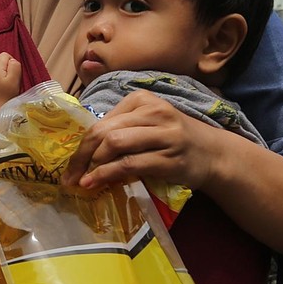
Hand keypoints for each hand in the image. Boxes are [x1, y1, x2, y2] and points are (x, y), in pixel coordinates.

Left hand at [61, 89, 218, 191]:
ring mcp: (165, 134)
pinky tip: (96, 183)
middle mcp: (154, 112)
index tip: (71, 165)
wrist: (212, 154)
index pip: (102, 122)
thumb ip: (120, 131)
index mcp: (143, 100)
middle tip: (69, 177)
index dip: (81, 145)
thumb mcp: (148, 126)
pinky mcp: (170, 157)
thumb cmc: (174, 140)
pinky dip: (107, 175)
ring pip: (115, 144)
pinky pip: (130, 164)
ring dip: (93, 165)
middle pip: (105, 132)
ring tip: (83, 181)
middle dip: (81, 156)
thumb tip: (83, 154)